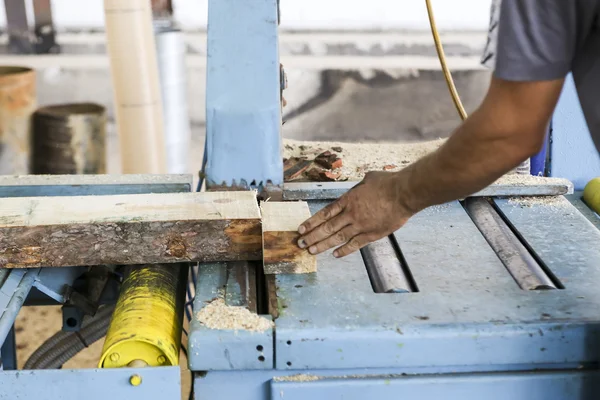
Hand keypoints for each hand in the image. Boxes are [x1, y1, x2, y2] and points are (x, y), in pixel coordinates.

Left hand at [297, 171, 414, 257]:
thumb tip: (363, 183)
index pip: (325, 213)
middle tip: (301, 243)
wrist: (403, 193)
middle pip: (327, 228)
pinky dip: (344, 250)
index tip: (301, 229)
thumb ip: (361, 185)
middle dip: (312, 236)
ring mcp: (360, 226)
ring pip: (337, 238)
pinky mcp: (372, 234)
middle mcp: (351, 214)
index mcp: (348, 200)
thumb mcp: (369, 179)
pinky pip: (355, 245)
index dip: (312, 222)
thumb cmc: (388, 183)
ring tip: (311, 250)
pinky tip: (335, 254)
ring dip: (323, 245)